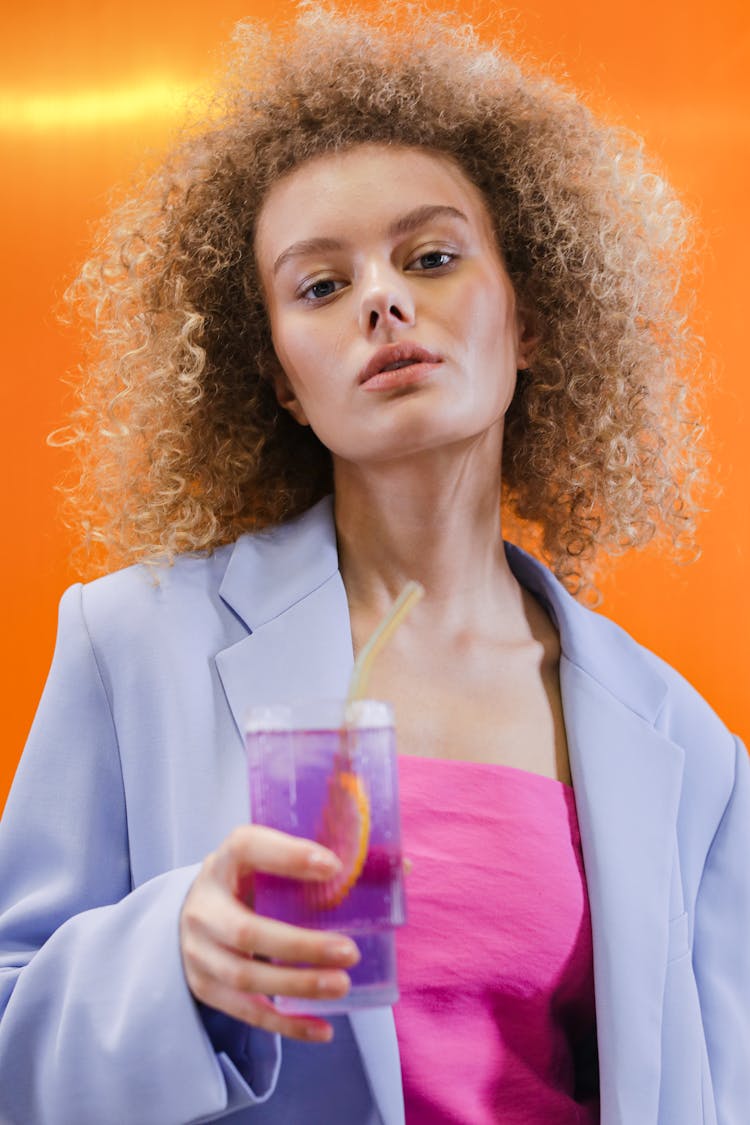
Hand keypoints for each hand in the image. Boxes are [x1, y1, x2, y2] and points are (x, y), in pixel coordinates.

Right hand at [179, 825, 360, 1041]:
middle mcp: (205, 904)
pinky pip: (246, 1012)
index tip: (334, 866)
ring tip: (342, 985)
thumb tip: (401, 868)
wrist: (197, 910)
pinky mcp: (205, 987)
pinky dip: (287, 1024)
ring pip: (245, 975)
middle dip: (300, 946)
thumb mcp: (273, 859)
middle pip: (245, 931)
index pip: (248, 848)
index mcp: (226, 859)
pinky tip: (324, 1029)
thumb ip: (329, 858)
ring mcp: (199, 951)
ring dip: (297, 984)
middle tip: (349, 951)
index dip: (288, 856)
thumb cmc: (253, 878)